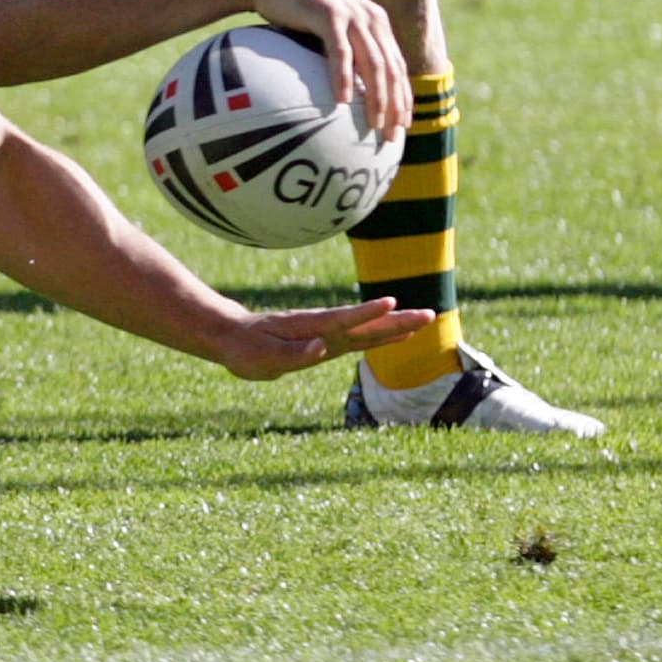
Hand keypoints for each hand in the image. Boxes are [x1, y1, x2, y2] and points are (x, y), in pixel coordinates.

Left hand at [215, 296, 432, 379]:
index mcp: (308, 328)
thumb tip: (321, 349)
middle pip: (365, 323)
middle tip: (430, 314)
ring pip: (367, 329)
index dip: (366, 313)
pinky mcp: (328, 341)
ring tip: (426, 318)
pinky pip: (360, 338)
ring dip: (396, 325)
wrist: (232, 336)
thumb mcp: (262, 358)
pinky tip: (401, 335)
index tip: (391, 303)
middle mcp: (322, 328)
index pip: (342, 320)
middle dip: (396, 320)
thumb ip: (291, 354)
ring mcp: (327, 333)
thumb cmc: (245, 349)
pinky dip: (382, 335)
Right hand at [244, 0, 409, 138]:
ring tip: (375, 123)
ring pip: (373, 63)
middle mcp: (371, 18)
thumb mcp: (326, 29)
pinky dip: (343, 78)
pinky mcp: (328, 14)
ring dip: (376, 97)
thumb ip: (342, 50)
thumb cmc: (294, 8)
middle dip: (395, 105)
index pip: (397, 66)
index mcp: (375, 23)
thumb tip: (342, 88)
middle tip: (392, 135)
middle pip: (391, 69)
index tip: (402, 126)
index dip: (403, 97)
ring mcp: (351, 15)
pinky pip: (340, 52)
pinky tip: (342, 101)